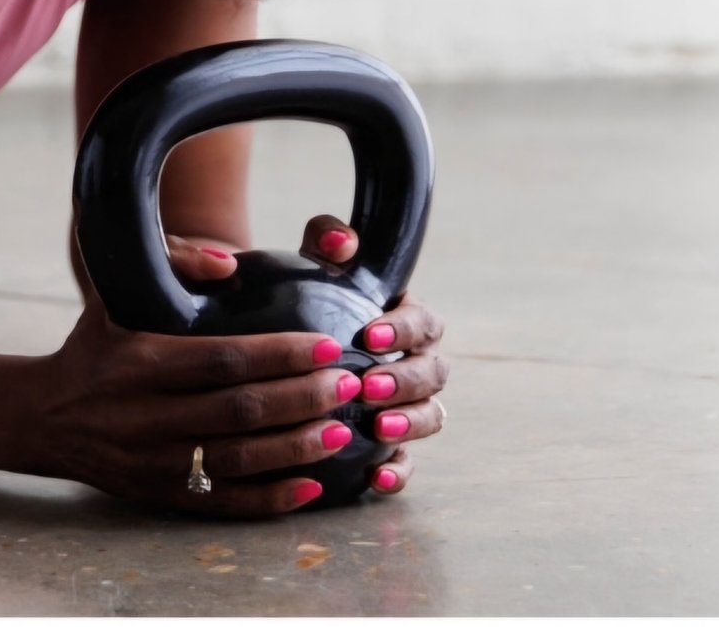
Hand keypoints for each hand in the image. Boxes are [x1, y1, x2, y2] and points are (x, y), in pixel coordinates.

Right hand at [24, 288, 362, 518]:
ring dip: (297, 447)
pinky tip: (313, 486)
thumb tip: (228, 262)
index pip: (222, 360)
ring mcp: (153, 463)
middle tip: (350, 384)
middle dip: (302, 398)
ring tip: (343, 429)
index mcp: (139, 363)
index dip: (280, 354)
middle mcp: (145, 416)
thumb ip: (171, 262)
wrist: (43, 417)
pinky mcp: (160, 496)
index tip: (328, 344)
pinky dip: (271, 498)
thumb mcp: (114, 293)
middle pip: (239, 412)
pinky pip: (224, 502)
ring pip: (238, 460)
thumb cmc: (95, 345)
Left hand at [294, 212, 448, 498]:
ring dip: (410, 423)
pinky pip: (407, 461)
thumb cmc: (308, 291)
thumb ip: (328, 240)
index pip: (423, 322)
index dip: (403, 329)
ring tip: (378, 430)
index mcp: (408, 319)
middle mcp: (417, 362)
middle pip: (433, 373)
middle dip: (406, 381)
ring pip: (431, 416)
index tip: (368, 335)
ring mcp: (409, 405)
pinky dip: (398, 471)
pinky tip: (376, 478)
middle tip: (368, 386)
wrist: (285, 331)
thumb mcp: (314, 261)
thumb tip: (339, 241)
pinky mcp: (394, 443)